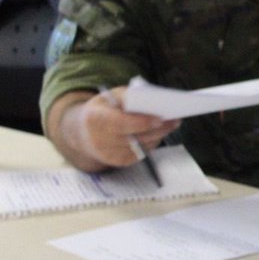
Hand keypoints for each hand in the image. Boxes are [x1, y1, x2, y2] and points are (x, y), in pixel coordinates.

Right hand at [61, 87, 178, 169]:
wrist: (83, 132)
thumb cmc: (103, 109)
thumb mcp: (110, 96)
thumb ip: (128, 96)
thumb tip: (152, 99)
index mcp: (95, 119)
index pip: (121, 123)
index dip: (141, 122)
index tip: (159, 118)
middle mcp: (99, 140)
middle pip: (135, 137)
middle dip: (158, 129)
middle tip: (175, 121)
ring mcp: (107, 154)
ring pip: (141, 146)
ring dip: (158, 136)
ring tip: (172, 124)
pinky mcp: (117, 162)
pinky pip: (140, 153)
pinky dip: (151, 143)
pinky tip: (159, 133)